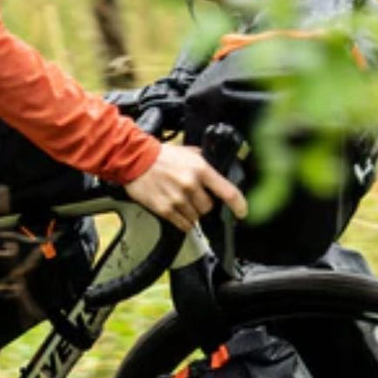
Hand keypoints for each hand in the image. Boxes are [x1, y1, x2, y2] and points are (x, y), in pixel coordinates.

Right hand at [124, 143, 246, 231]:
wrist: (135, 159)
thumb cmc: (161, 156)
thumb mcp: (188, 152)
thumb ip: (204, 162)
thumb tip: (218, 172)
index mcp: (200, 169)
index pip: (227, 191)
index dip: (238, 205)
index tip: (242, 212)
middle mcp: (191, 185)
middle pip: (209, 208)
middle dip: (203, 205)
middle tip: (192, 197)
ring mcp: (178, 198)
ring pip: (196, 217)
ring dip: (191, 213)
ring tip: (180, 200)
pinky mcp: (166, 209)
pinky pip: (183, 224)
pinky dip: (183, 222)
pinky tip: (176, 211)